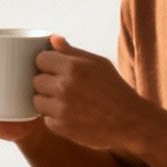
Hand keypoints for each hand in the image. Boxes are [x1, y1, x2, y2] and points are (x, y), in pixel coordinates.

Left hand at [31, 36, 156, 151]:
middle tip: (62, 87)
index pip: (40, 59)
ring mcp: (61, 108)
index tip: (54, 69)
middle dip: (46, 83)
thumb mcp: (99, 64)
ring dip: (47, 101)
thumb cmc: (115, 90)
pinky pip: (45, 118)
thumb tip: (53, 39)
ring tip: (65, 101)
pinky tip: (70, 114)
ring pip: (36, 100)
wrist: (130, 122)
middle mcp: (64, 87)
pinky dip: (54, 117)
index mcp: (73, 67)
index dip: (47, 64)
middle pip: (36, 80)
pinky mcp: (61, 127)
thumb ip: (73, 52)